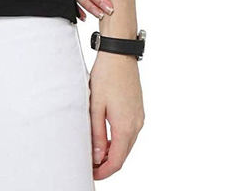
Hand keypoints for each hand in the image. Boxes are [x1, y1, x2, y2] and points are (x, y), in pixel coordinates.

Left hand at [88, 52, 144, 177]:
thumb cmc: (106, 76)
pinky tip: (105, 136)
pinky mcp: (138, 110)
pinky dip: (118, 140)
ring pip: (127, 144)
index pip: (117, 161)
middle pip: (123, 155)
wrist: (119, 54)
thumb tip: (97, 157)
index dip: (103, 171)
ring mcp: (139, 117)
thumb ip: (97, 134)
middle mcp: (137, 125)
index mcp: (126, 127)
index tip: (91, 174)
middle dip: (107, 163)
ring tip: (95, 151)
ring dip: (113, 151)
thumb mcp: (95, 107)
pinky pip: (129, 132)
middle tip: (90, 164)